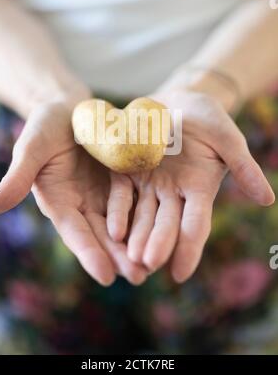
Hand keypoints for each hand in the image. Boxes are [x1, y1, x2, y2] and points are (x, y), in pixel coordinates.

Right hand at [0, 101, 146, 285]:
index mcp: (58, 201)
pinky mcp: (122, 180)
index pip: (75, 231)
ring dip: (137, 243)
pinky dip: (148, 215)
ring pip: (122, 223)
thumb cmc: (46, 125)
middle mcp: (82, 203)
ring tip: (155, 264)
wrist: (71, 108)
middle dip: (119, 256)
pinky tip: (165, 228)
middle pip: (101, 234)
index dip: (89, 253)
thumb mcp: (32, 147)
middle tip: (139, 277)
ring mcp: (104, 193)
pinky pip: (137, 199)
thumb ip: (17, 177)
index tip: (106, 276)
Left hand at [106, 91, 274, 282]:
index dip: (189, 248)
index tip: (180, 273)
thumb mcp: (228, 139)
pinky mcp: (127, 170)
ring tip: (128, 258)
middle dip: (158, 244)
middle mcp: (173, 192)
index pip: (195, 224)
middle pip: (166, 223)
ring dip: (136, 236)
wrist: (179, 101)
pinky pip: (121, 193)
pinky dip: (118, 210)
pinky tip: (113, 230)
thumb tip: (267, 200)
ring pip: (142, 215)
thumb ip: (243, 167)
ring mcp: (149, 183)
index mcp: (199, 189)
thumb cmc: (208, 120)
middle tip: (147, 264)